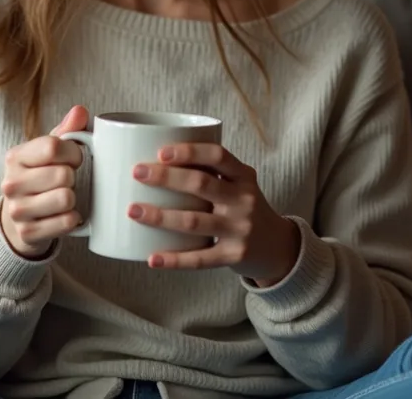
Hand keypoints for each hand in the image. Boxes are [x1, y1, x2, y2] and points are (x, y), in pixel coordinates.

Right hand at [0, 105, 88, 258]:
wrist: (19, 217)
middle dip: (72, 177)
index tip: (73, 158)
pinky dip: (72, 219)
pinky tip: (64, 215)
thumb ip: (67, 130)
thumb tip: (81, 111)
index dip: (73, 152)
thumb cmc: (39, 177)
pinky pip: (66, 222)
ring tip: (63, 197)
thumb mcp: (49, 151)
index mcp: (15, 157)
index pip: (54, 146)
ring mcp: (17, 210)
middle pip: (63, 174)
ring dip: (72, 199)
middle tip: (66, 181)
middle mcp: (10, 183)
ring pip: (66, 198)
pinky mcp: (27, 233)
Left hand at [129, 142, 300, 285]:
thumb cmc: (245, 208)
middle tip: (137, 173)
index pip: (218, 156)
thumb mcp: (239, 185)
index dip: (190, 151)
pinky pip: (200, 259)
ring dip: (161, 216)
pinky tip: (152, 258)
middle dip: (166, 177)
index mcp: (244, 176)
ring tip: (133, 211)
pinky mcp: (234, 256)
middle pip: (202, 184)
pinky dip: (174, 260)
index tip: (161, 151)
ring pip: (194, 221)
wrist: (278, 247)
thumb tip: (156, 160)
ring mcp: (239, 229)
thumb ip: (210, 173)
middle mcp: (244, 200)